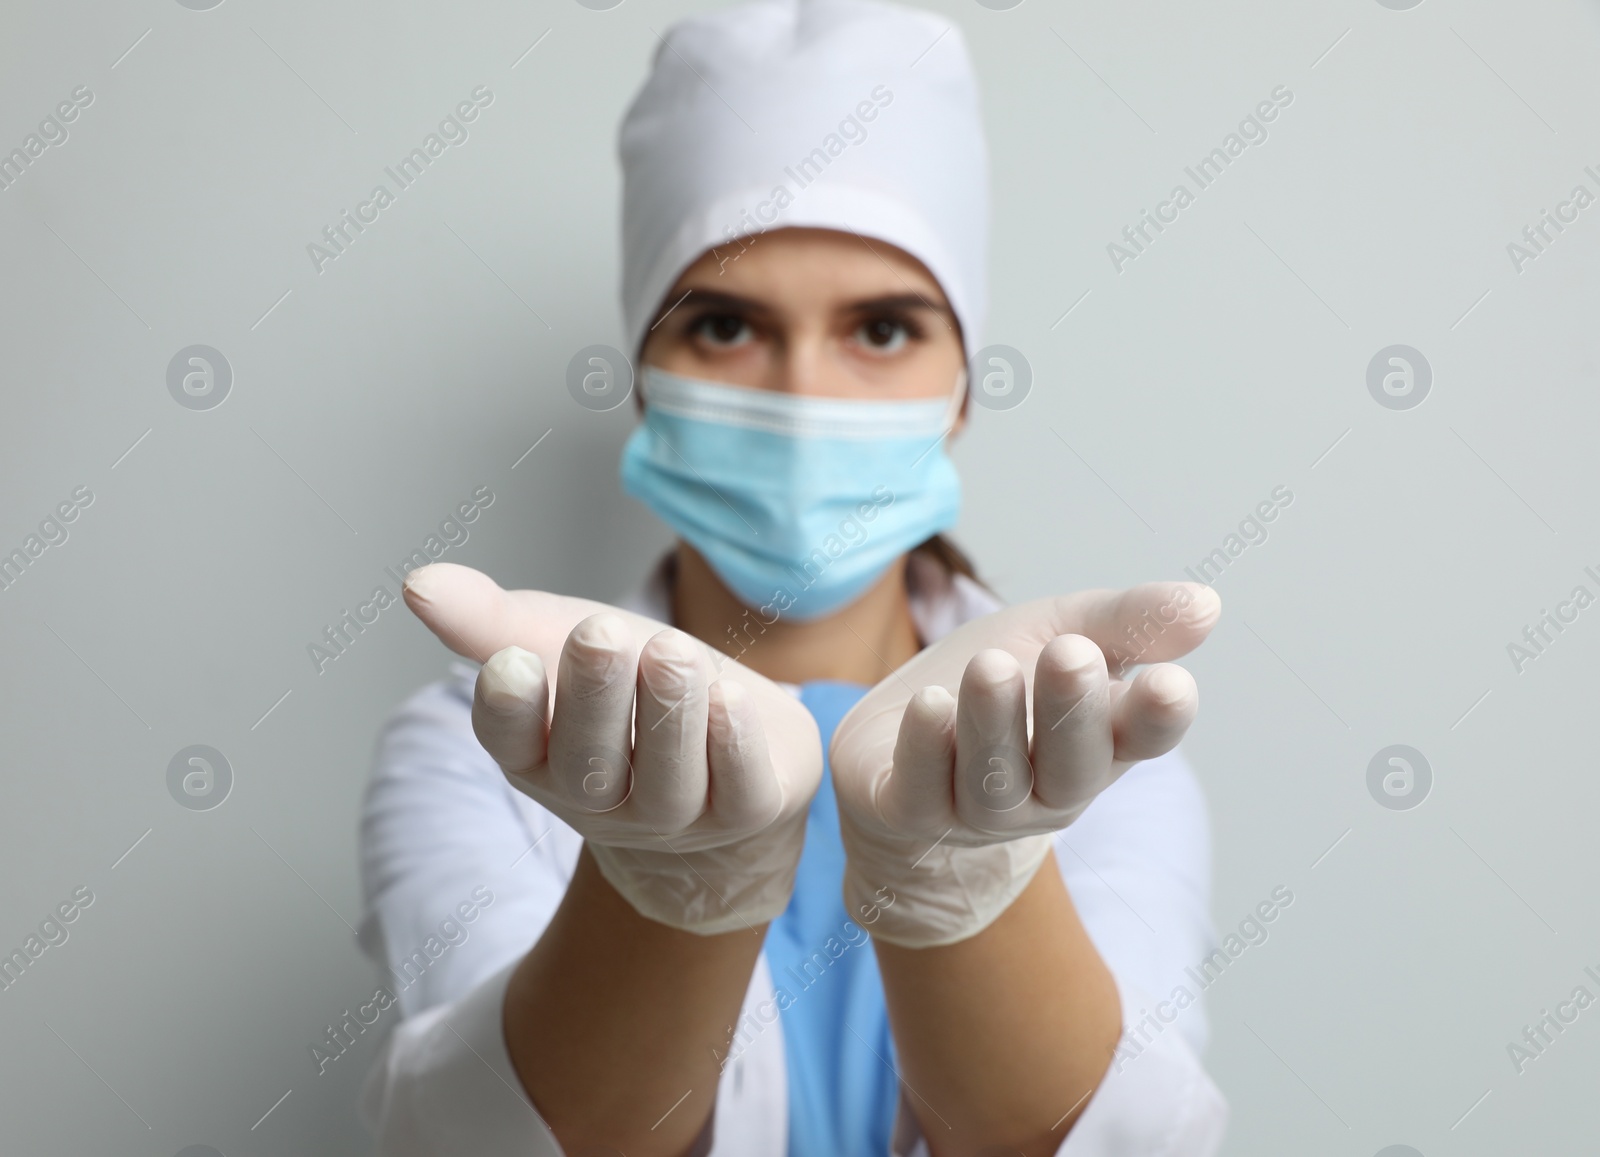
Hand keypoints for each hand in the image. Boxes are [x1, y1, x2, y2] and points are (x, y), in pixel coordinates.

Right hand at [401, 563, 822, 934]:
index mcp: (541, 759)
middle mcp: (602, 799)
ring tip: (671, 651)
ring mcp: (676, 816)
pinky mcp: (747, 812)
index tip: (512, 661)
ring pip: (667, 779)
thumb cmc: (629, 689)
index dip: (510, 711)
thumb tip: (418, 582)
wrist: (727, 745)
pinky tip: (729, 698)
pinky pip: (738, 790)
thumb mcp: (559, 642)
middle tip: (598, 634)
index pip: (512, 746)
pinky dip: (733, 746)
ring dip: (668, 713)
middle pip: (588, 763)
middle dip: (593, 698)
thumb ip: (490, 621)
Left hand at [829, 582, 1220, 946]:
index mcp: (1097, 742)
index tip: (1171, 683)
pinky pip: (922, 791)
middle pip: (1073, 765)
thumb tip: (1208, 603)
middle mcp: (1046, 787)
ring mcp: (977, 810)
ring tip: (992, 666)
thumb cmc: (994, 685)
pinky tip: (929, 705)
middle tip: (1072, 654)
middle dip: (1074, 712)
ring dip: (995, 722)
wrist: (895, 743)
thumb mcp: (1060, 632)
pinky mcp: (908, 811)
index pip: (1140, 737)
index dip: (1158, 717)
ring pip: (995, 779)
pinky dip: (926, 749)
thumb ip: (1127, 621)